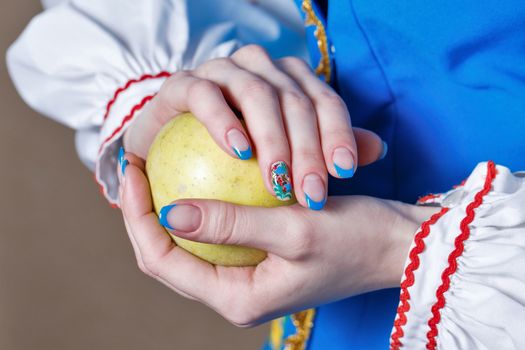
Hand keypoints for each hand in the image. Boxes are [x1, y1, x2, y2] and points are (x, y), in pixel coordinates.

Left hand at [118, 152, 436, 326]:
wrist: (398, 245)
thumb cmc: (357, 240)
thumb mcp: (296, 229)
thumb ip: (231, 224)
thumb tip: (170, 212)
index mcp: (237, 299)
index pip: (163, 262)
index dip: (138, 218)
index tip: (133, 172)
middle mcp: (236, 294)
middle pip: (167, 256)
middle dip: (144, 215)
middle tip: (138, 168)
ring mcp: (247, 276)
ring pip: (188, 244)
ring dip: (168, 209)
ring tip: (157, 169)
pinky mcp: (259, 257)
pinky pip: (215, 233)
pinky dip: (201, 206)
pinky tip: (195, 174)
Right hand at [123, 45, 385, 208]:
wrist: (170, 156)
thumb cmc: (234, 166)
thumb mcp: (287, 162)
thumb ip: (326, 150)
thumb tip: (376, 148)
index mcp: (288, 81)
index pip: (324, 100)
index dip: (339, 132)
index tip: (346, 173)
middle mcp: (259, 69)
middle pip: (295, 100)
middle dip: (308, 148)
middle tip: (313, 194)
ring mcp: (221, 72)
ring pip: (257, 93)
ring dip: (272, 138)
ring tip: (279, 181)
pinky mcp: (183, 84)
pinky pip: (206, 95)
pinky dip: (224, 122)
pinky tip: (240, 152)